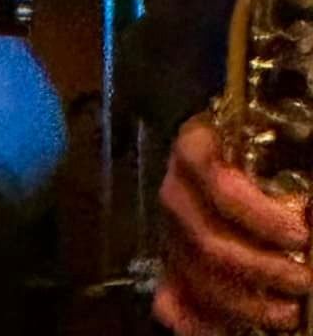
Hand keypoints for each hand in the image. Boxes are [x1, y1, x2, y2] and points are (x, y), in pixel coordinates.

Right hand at [155, 114, 309, 332]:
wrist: (233, 169)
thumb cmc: (264, 157)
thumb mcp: (282, 153)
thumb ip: (293, 174)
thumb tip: (309, 209)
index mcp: (195, 150)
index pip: (219, 185)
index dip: (260, 216)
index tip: (300, 233)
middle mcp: (176, 192)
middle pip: (208, 240)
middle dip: (263, 268)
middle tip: (304, 278)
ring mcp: (170, 232)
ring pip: (197, 278)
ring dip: (246, 304)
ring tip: (289, 311)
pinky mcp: (171, 266)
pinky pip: (173, 302)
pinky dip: (198, 323)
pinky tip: (227, 331)